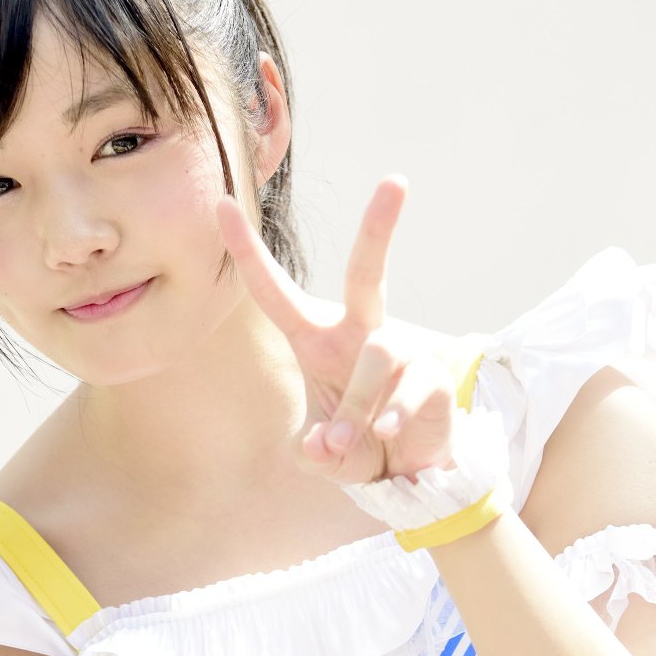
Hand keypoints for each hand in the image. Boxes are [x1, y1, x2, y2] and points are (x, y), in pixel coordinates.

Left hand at [217, 178, 454, 484]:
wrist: (407, 474)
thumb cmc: (356, 446)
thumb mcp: (321, 455)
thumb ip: (313, 451)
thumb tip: (323, 443)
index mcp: (317, 341)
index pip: (276, 293)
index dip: (247, 252)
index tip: (222, 205)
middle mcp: (360, 335)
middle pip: (367, 274)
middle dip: (379, 229)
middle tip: (396, 181)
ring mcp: (401, 351)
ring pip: (375, 358)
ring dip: (354, 409)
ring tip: (344, 442)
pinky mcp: (432, 376)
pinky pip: (404, 393)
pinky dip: (387, 421)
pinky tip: (386, 435)